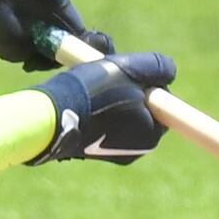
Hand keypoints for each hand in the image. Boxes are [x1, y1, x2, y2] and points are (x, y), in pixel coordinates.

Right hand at [32, 49, 173, 163]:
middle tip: (110, 76)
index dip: (149, 82)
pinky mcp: (93, 150)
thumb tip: (170, 71)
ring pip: (123, 114)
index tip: (129, 72)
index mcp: (151, 135)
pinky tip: (83, 100)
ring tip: (93, 87)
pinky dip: (98, 110)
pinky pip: (105, 124)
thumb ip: (157, 66)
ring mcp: (114, 152)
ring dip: (113, 98)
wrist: (49, 118)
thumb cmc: (93, 92)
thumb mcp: (129, 68)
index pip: (164, 102)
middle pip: (143, 108)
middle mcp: (137, 150)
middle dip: (130, 90)